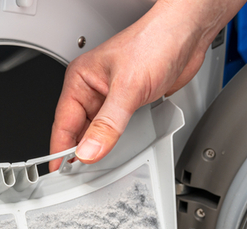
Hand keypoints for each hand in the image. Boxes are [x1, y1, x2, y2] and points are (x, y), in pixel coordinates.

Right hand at [49, 0, 244, 170]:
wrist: (187, 33)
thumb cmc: (155, 42)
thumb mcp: (128, 88)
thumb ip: (107, 124)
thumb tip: (90, 150)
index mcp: (81, 79)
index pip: (63, 122)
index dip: (60, 149)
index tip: (59, 172)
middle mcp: (92, 89)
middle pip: (77, 131)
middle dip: (79, 153)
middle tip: (79, 177)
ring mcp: (110, 98)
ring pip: (96, 132)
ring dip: (98, 148)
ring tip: (98, 168)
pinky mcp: (128, 104)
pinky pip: (115, 130)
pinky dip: (114, 143)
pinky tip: (117, 153)